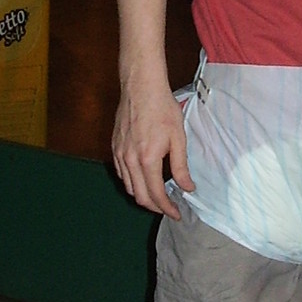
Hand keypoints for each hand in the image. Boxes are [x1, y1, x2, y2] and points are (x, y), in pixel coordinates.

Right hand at [112, 75, 193, 220]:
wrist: (141, 88)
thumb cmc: (162, 109)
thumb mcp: (178, 138)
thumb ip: (181, 166)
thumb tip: (187, 187)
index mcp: (147, 159)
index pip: (156, 194)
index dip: (167, 208)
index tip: (177, 214)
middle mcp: (130, 160)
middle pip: (140, 196)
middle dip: (155, 207)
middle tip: (169, 209)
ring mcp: (119, 154)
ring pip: (129, 187)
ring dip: (143, 196)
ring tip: (158, 196)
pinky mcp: (114, 148)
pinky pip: (122, 174)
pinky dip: (133, 183)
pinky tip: (144, 180)